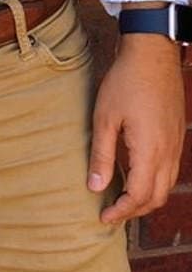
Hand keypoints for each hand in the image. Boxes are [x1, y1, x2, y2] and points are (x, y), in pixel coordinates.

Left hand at [87, 32, 186, 223]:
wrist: (152, 54)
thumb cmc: (125, 82)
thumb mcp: (105, 118)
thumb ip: (102, 155)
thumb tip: (95, 187)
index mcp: (150, 151)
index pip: (139, 196)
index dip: (121, 211)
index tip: (103, 218)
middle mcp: (168, 153)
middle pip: (156, 197)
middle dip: (134, 210)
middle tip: (111, 212)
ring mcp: (176, 144)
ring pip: (166, 185)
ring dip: (146, 198)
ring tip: (122, 198)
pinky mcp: (177, 135)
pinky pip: (170, 170)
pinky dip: (154, 182)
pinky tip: (137, 174)